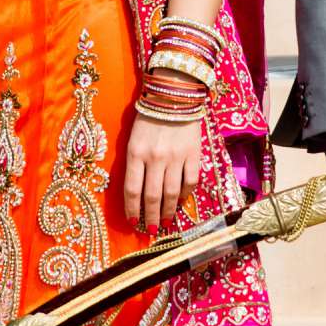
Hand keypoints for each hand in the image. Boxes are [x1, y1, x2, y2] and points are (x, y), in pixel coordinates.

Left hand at [125, 113, 202, 231]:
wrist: (174, 96)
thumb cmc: (149, 118)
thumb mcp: (133, 139)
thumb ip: (134, 163)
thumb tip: (137, 193)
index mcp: (136, 153)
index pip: (132, 189)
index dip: (132, 209)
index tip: (133, 222)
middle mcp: (155, 158)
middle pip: (152, 196)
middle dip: (150, 216)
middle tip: (151, 230)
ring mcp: (176, 157)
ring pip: (171, 193)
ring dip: (168, 211)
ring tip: (165, 222)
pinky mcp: (193, 154)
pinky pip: (190, 182)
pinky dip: (185, 195)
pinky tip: (180, 202)